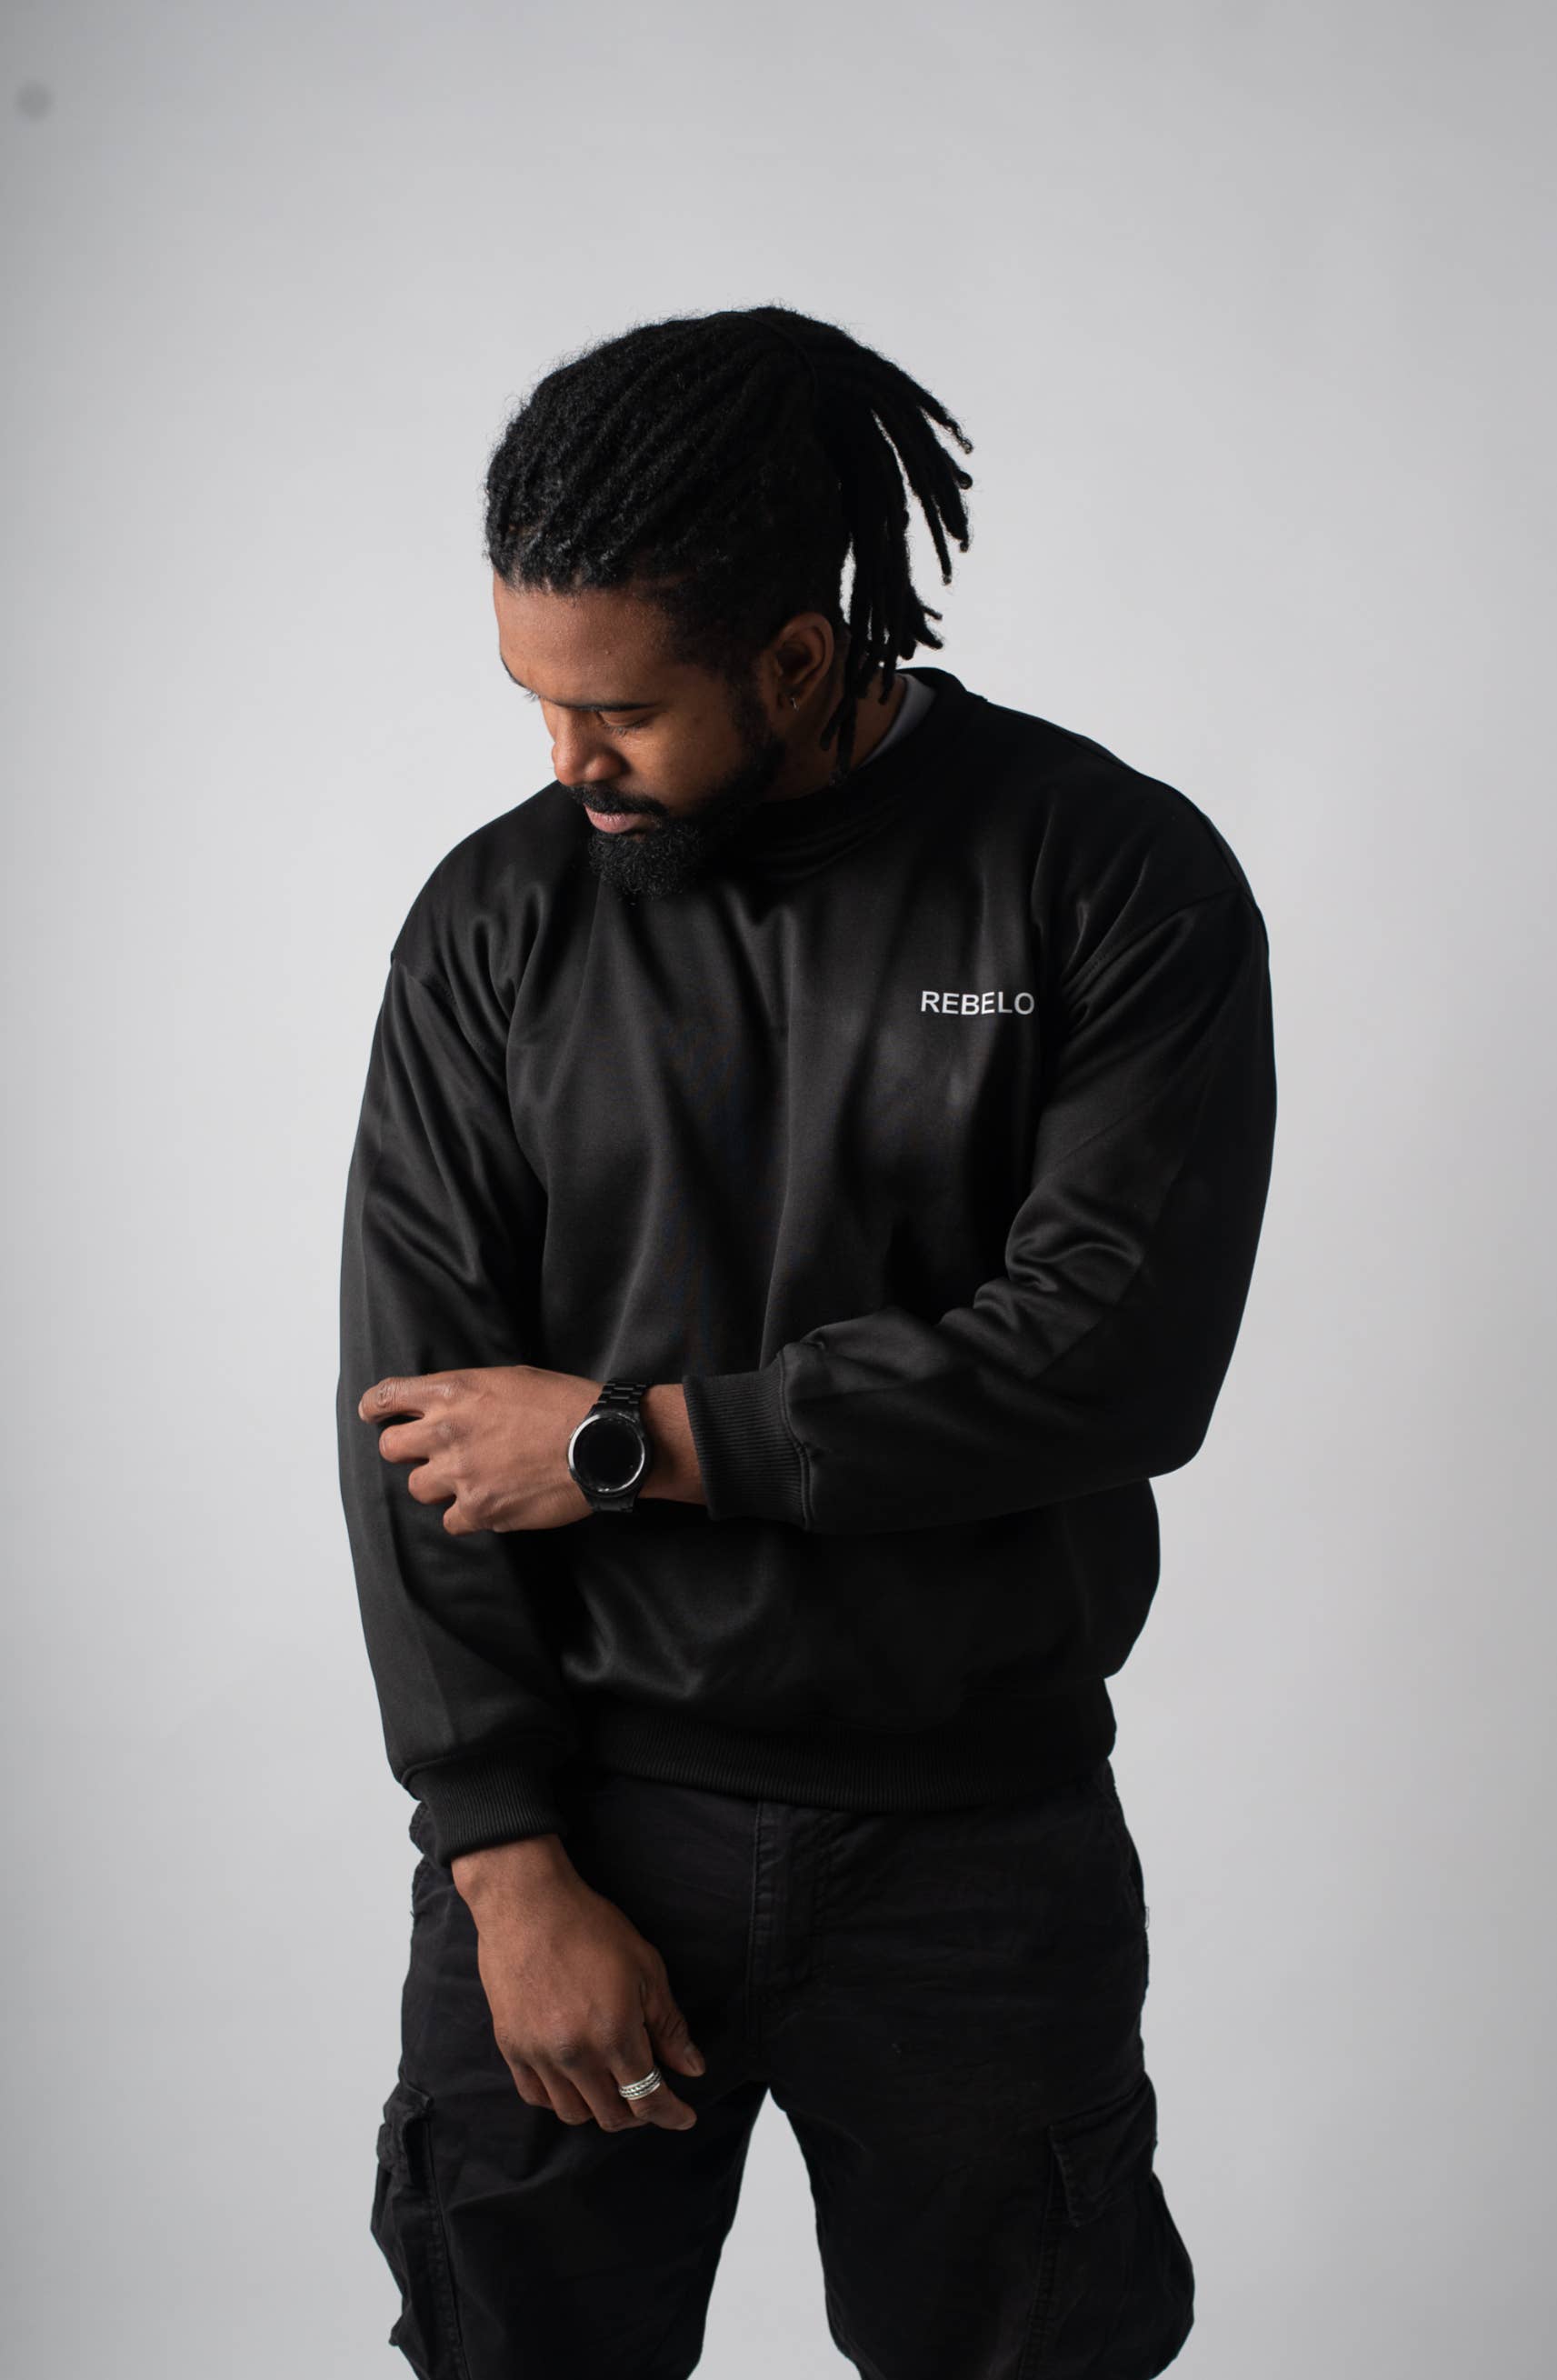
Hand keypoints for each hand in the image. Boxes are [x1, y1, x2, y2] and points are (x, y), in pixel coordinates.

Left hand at [355, 1364, 597, 1532]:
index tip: (373, 1414)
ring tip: (472, 1479)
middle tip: (430, 1454)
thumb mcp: (511, 1379)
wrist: (602, 1442)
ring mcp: (461, 1474)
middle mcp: (448, 1431)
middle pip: (391, 1449)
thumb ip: (469, 1395)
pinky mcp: (481, 1510)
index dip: (374, 1407)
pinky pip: (450, 1521)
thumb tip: (450, 1411)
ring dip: (438, 1485)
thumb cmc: (566, 1404)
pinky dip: (466, 1515)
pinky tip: (490, 1503)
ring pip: (418, 1488)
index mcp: (454, 1392)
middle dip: (406, 1451)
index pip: (388, 1397)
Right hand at [452, 1841, 704, 2132]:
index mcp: (614, 2034)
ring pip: (573, 2113)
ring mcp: (538, 2054)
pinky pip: (536, 2096)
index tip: (686, 2118)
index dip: (671, 2114)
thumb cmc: (591, 1928)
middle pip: (611, 2115)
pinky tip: (575, 2082)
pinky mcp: (511, 2047)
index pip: (648, 2097)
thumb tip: (692, 2069)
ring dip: (599, 2110)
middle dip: (639, 2114)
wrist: (527, 1904)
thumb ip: (668, 2026)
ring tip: (614, 2089)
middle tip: (652, 2098)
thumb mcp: (646, 1970)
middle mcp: (575, 2054)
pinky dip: (560, 2099)